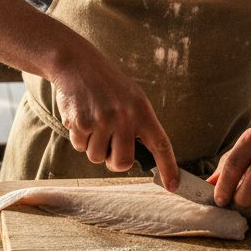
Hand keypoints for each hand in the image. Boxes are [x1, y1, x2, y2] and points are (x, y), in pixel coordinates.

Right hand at [50, 48, 178, 190]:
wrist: (77, 64)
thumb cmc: (108, 84)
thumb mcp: (133, 97)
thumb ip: (139, 124)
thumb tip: (142, 157)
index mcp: (141, 111)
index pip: (160, 145)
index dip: (169, 167)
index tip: (172, 186)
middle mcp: (123, 117)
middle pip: (122, 163)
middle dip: (114, 160)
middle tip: (110, 145)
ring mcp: (100, 121)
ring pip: (97, 157)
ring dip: (94, 147)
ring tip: (93, 123)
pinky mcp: (80, 123)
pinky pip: (79, 146)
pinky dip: (79, 137)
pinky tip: (80, 117)